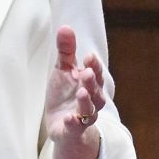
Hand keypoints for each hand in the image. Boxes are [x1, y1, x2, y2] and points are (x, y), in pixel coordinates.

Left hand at [44, 25, 106, 143]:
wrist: (61, 125)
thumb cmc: (64, 94)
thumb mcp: (63, 71)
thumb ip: (66, 51)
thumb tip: (65, 27)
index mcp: (90, 84)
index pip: (96, 74)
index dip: (93, 66)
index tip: (88, 56)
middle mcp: (91, 101)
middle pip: (96, 91)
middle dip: (92, 81)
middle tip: (85, 71)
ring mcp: (83, 117)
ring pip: (90, 110)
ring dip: (86, 101)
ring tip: (81, 92)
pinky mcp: (73, 131)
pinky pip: (76, 128)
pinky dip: (74, 124)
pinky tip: (69, 118)